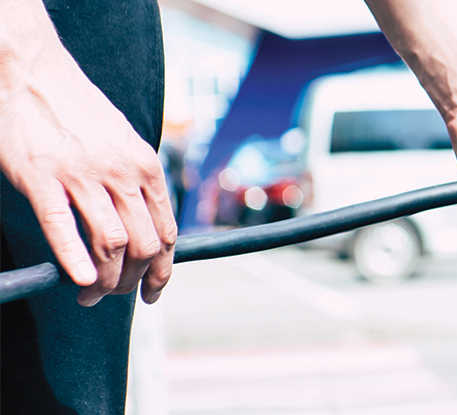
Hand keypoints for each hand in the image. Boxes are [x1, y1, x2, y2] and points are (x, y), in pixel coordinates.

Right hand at [0, 62, 174, 305]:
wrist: (35, 73)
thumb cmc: (79, 111)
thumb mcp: (124, 142)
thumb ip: (137, 182)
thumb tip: (146, 227)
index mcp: (146, 168)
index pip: (166, 233)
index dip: (162, 270)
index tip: (153, 291)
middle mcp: (121, 173)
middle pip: (142, 245)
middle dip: (134, 281)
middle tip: (117, 297)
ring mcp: (81, 176)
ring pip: (110, 243)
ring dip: (105, 281)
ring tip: (90, 296)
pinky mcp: (41, 178)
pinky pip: (63, 227)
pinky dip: (75, 260)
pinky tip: (79, 282)